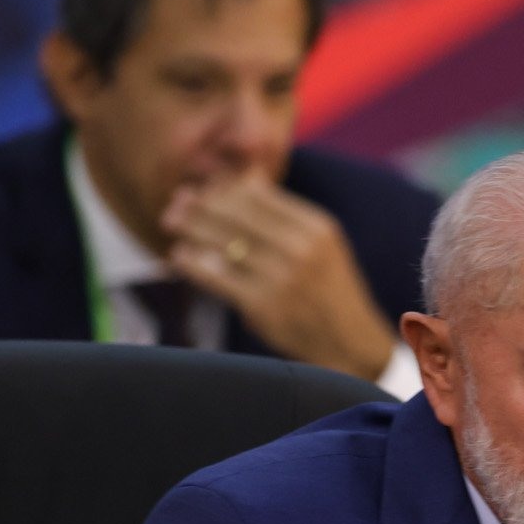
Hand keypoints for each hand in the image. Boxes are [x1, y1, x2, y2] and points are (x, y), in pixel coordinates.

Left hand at [162, 175, 396, 379]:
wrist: (352, 345)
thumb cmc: (329, 293)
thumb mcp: (322, 246)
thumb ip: (286, 215)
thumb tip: (245, 179)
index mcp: (317, 227)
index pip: (259, 195)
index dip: (224, 189)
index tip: (204, 189)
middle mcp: (301, 248)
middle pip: (237, 214)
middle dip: (201, 205)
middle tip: (177, 202)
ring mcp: (282, 278)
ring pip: (223, 242)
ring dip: (191, 228)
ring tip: (171, 222)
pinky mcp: (263, 306)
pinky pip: (217, 277)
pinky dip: (193, 263)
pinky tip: (179, 256)